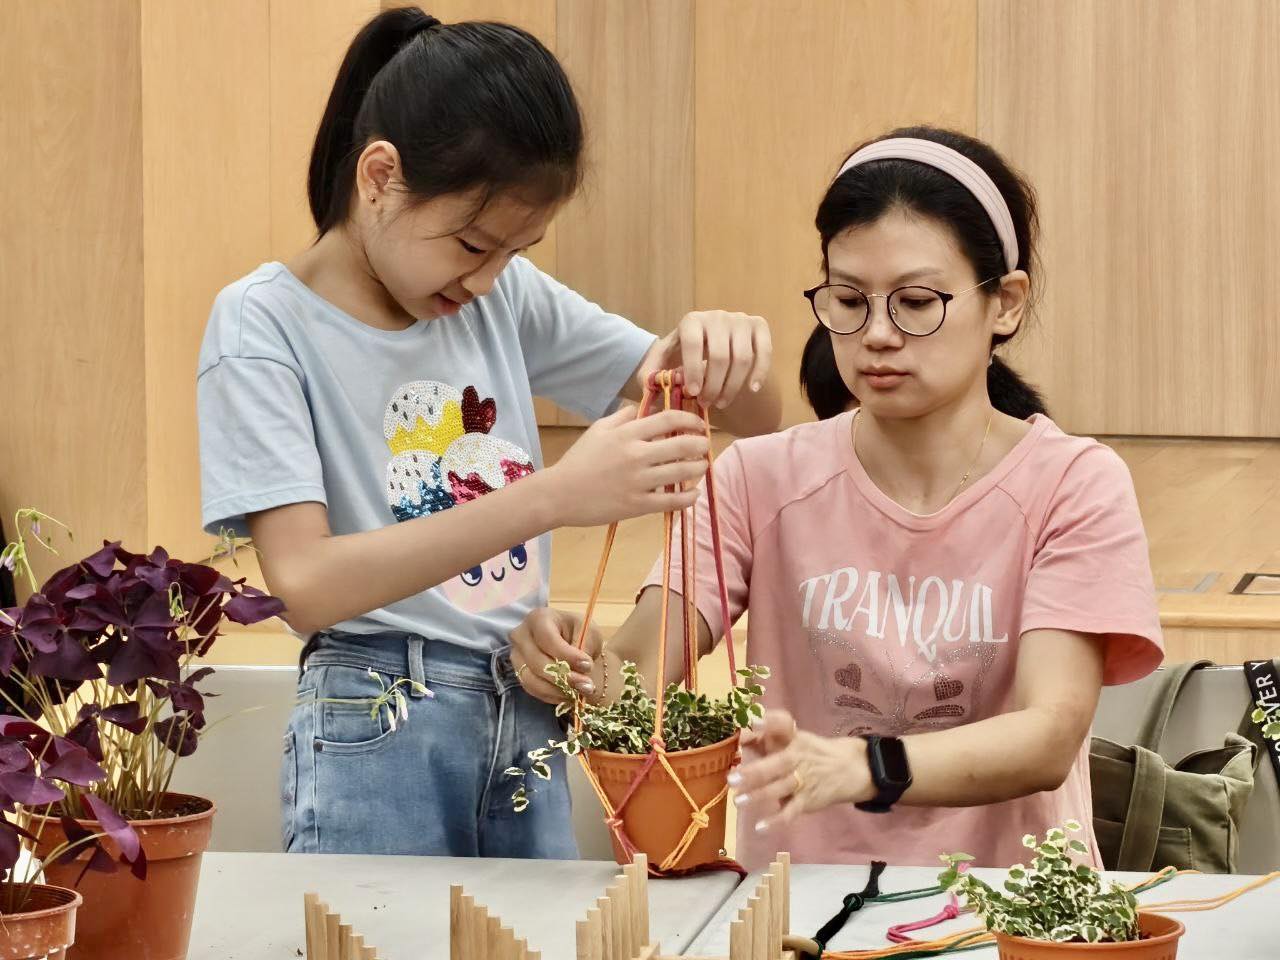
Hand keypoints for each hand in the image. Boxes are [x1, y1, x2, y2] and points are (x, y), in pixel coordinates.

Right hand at [510, 608, 601, 705]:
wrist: (570, 643)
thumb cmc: (578, 633)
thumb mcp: (588, 633)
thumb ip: (584, 648)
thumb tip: (581, 669)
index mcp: (538, 618)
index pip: (547, 639)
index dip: (567, 655)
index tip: (588, 665)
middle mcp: (521, 635)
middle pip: (537, 662)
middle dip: (564, 677)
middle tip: (587, 686)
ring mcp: (516, 656)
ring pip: (532, 679)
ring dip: (558, 690)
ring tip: (579, 693)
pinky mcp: (518, 673)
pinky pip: (531, 689)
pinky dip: (551, 695)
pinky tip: (567, 694)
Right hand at [545, 403, 708, 527]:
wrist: (559, 495)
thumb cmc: (579, 460)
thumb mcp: (597, 430)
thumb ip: (622, 417)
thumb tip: (642, 408)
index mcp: (627, 434)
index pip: (669, 419)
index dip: (691, 420)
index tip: (699, 424)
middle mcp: (637, 455)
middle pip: (683, 445)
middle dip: (701, 444)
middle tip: (705, 445)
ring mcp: (639, 481)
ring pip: (682, 472)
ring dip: (699, 468)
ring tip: (702, 466)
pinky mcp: (638, 505)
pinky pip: (672, 501)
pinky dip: (689, 497)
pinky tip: (694, 493)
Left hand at [649, 311, 771, 409]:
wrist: (709, 342)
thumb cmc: (682, 355)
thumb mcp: (662, 362)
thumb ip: (651, 373)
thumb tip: (649, 384)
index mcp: (691, 321)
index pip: (693, 345)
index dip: (693, 371)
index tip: (693, 393)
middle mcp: (717, 316)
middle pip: (721, 356)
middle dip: (714, 385)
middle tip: (707, 404)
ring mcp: (740, 320)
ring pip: (743, 358)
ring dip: (733, 386)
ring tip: (721, 402)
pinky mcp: (759, 327)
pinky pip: (764, 352)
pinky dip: (760, 373)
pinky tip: (751, 390)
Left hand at [730, 709, 872, 832]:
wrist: (848, 769)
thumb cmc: (807, 751)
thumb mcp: (790, 738)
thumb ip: (762, 736)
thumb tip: (736, 735)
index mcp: (793, 736)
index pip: (783, 724)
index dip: (769, 721)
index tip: (754, 721)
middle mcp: (798, 756)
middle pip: (778, 763)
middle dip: (755, 771)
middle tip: (732, 777)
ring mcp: (803, 780)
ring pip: (780, 788)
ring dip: (759, 795)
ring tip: (738, 800)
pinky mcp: (807, 800)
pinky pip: (791, 812)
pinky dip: (776, 821)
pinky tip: (760, 827)